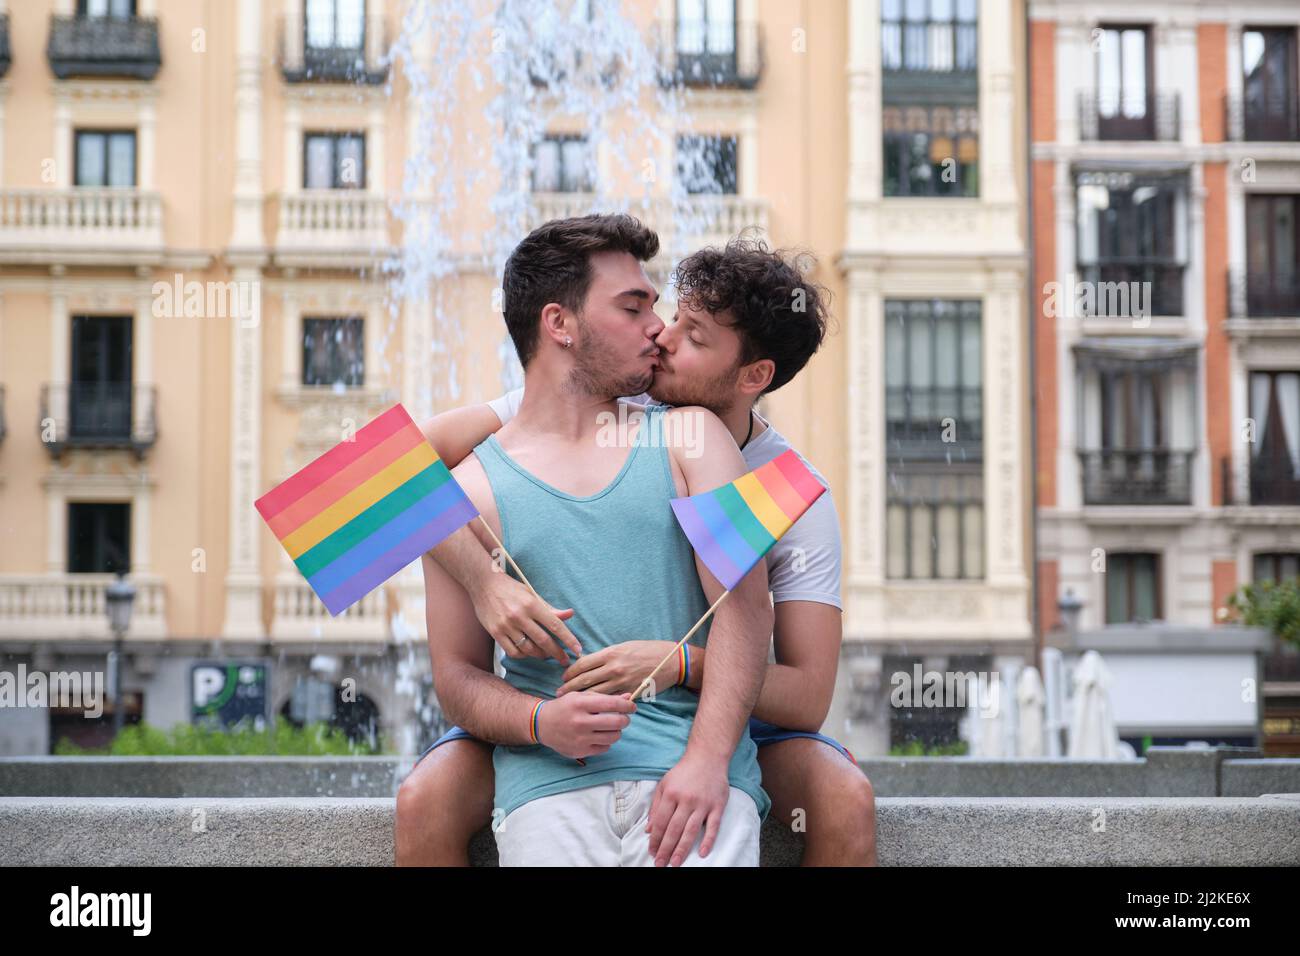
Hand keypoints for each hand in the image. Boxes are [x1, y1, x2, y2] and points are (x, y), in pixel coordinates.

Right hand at [468, 569, 581, 662]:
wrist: (483, 584)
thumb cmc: (510, 588)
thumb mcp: (532, 593)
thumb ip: (550, 608)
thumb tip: (569, 615)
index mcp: (531, 604)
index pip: (555, 625)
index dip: (568, 639)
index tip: (577, 649)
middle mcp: (519, 616)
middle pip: (543, 641)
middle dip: (557, 653)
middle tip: (565, 660)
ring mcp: (506, 626)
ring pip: (528, 649)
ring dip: (540, 655)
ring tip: (546, 654)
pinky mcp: (495, 633)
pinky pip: (513, 651)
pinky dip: (523, 655)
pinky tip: (528, 652)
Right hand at [535, 691, 635, 759]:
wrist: (542, 724)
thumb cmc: (565, 707)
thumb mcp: (581, 696)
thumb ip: (604, 697)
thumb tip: (628, 697)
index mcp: (581, 703)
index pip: (612, 703)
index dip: (627, 705)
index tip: (632, 706)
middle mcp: (580, 721)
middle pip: (617, 722)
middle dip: (625, 719)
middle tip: (623, 718)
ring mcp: (580, 738)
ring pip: (614, 737)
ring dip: (617, 731)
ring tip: (610, 726)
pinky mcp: (580, 751)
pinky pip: (605, 748)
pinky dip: (606, 741)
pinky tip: (599, 735)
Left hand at [554, 641, 680, 696]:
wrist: (671, 660)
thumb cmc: (648, 650)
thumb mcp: (624, 646)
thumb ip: (607, 656)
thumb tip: (590, 663)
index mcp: (610, 653)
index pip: (582, 664)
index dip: (570, 672)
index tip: (563, 677)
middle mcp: (613, 667)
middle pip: (584, 680)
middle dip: (569, 688)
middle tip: (559, 694)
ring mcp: (622, 682)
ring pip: (594, 693)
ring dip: (581, 699)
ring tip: (571, 703)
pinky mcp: (630, 693)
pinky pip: (610, 701)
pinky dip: (599, 705)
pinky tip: (592, 709)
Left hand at [645, 751, 729, 866]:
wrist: (708, 757)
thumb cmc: (684, 772)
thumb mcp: (664, 784)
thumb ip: (655, 806)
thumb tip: (648, 829)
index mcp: (671, 794)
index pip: (660, 822)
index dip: (655, 839)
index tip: (652, 852)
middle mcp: (686, 799)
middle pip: (674, 829)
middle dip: (665, 848)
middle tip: (660, 864)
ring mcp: (703, 803)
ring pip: (691, 830)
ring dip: (682, 849)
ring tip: (675, 863)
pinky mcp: (717, 805)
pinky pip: (713, 826)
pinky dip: (708, 840)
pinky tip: (703, 853)